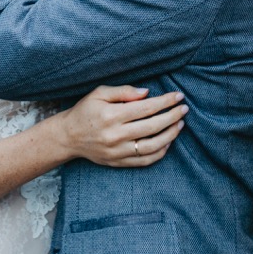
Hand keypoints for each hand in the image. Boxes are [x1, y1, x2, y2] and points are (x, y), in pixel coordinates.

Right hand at [54, 85, 186, 167]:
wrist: (68, 136)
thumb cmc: (85, 111)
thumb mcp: (99, 93)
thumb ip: (123, 91)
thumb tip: (147, 93)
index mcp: (111, 114)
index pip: (146, 108)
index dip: (165, 102)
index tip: (178, 96)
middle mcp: (116, 134)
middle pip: (152, 126)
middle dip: (172, 116)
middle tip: (184, 109)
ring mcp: (117, 151)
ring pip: (152, 146)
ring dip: (170, 135)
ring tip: (180, 125)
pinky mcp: (118, 162)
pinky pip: (144, 160)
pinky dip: (159, 153)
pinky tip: (167, 142)